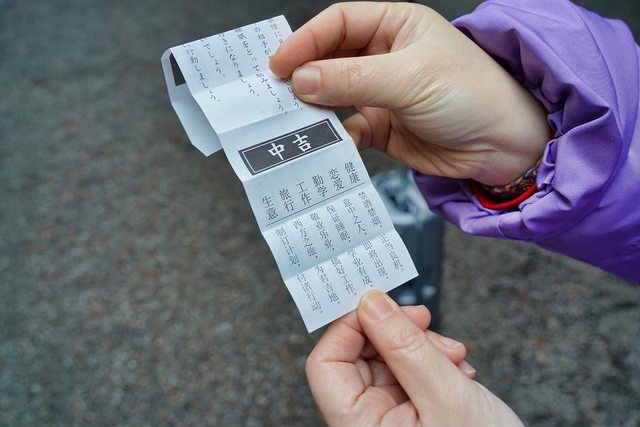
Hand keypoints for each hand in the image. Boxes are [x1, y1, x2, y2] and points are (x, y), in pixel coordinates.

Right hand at [270, 2, 547, 184]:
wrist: (504, 146)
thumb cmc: (472, 94)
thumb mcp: (409, 77)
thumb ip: (352, 79)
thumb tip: (302, 80)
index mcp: (395, 27)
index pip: (338, 24)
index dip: (306, 41)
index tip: (279, 64)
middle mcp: (384, 57)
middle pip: (330, 60)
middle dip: (304, 76)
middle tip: (276, 94)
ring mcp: (381, 94)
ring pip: (333, 97)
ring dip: (314, 109)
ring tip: (292, 120)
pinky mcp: (382, 128)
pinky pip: (346, 130)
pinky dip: (333, 138)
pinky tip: (324, 144)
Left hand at [306, 291, 522, 425]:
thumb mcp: (446, 395)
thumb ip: (406, 347)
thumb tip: (371, 303)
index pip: (326, 365)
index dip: (348, 327)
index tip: (378, 302)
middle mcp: (367, 424)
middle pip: (358, 357)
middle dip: (395, 334)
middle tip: (426, 321)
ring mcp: (388, 420)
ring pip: (387, 361)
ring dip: (421, 347)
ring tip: (454, 355)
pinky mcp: (410, 415)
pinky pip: (409, 375)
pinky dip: (433, 363)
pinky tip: (459, 371)